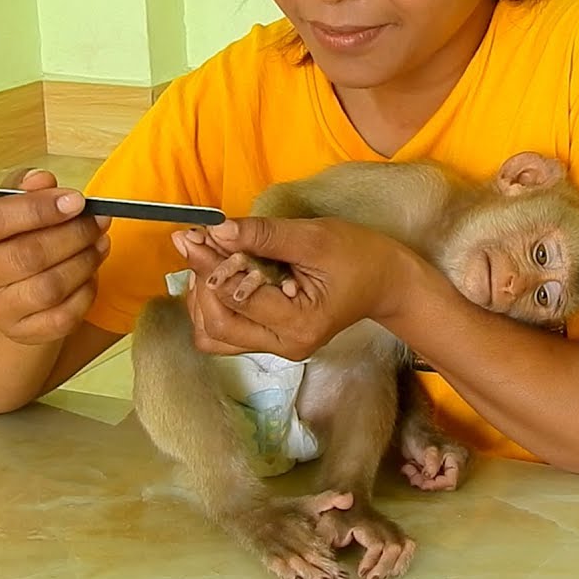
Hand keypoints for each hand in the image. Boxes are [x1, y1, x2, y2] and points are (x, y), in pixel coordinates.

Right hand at [0, 167, 110, 345]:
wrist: (5, 291)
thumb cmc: (11, 239)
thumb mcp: (10, 206)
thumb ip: (25, 187)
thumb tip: (42, 180)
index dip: (38, 209)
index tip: (76, 200)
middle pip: (29, 255)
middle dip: (74, 234)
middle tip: (98, 220)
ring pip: (50, 287)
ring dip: (85, 261)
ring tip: (99, 242)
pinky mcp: (23, 333)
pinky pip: (65, 315)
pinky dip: (86, 292)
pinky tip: (90, 273)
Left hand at [171, 217, 418, 359]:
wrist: (386, 282)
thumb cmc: (360, 256)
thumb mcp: (315, 238)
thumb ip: (264, 236)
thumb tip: (217, 230)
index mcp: (299, 324)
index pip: (237, 298)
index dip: (208, 264)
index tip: (192, 234)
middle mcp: (284, 345)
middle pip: (217, 325)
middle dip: (201, 281)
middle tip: (197, 243)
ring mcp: (276, 347)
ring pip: (213, 334)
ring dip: (202, 297)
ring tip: (207, 260)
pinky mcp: (270, 339)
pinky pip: (226, 331)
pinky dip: (213, 305)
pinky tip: (219, 276)